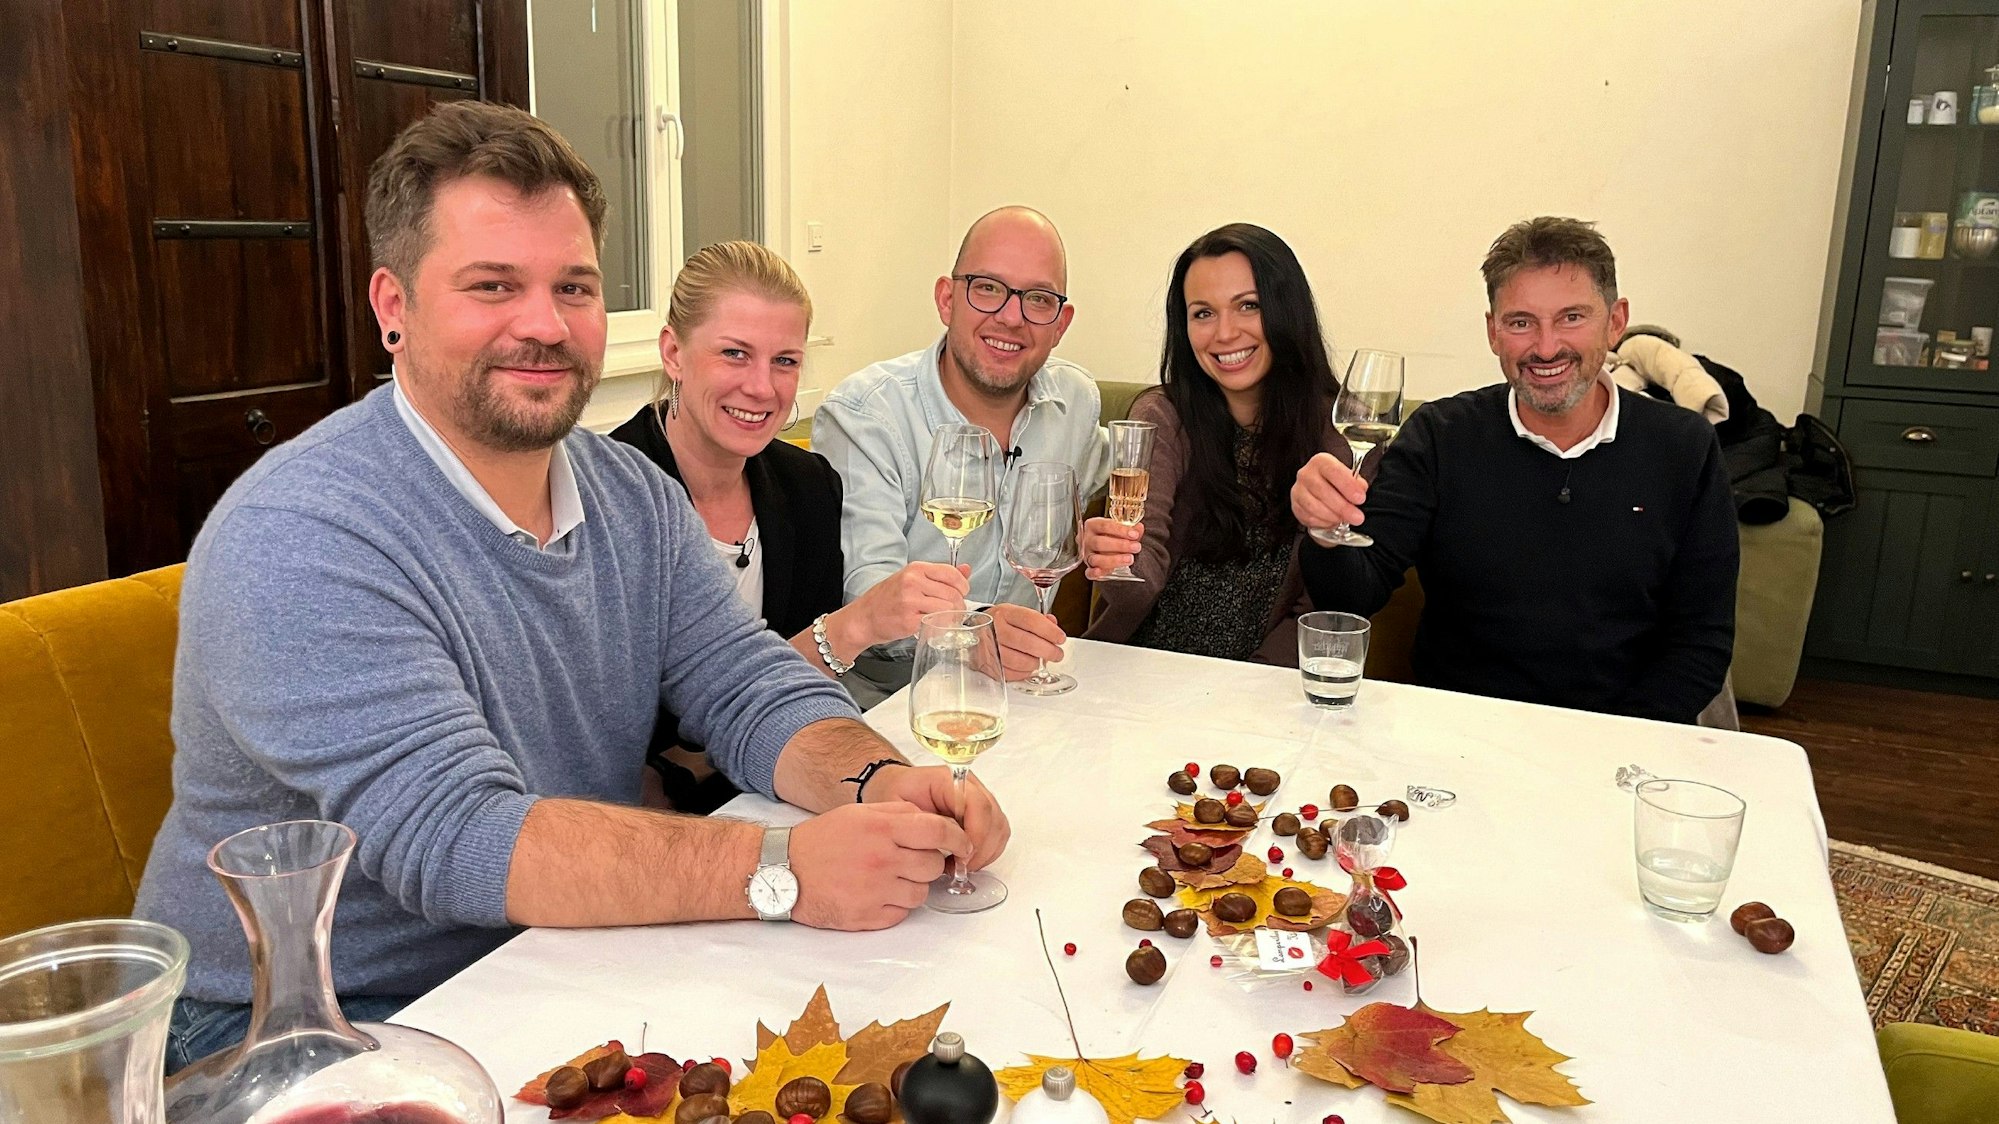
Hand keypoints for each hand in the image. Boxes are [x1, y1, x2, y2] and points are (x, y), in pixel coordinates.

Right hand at [787, 801, 967, 930]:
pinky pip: (902, 913)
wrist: (783, 871)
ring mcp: (875, 891)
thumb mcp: (860, 813)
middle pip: (934, 865)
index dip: (958, 839)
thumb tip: (934, 824)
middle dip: (930, 862)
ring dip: (913, 885)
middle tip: (912, 860)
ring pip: (922, 893)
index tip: (963, 844)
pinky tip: (877, 893)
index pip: (938, 833)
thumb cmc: (822, 840)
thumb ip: (899, 814)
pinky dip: (896, 905)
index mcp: (882, 828)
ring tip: (889, 877)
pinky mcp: (868, 916)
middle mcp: (882, 859)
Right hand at [836, 562, 971, 651]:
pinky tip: (935, 626)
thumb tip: (967, 569)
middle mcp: (913, 582)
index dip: (963, 585)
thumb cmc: (887, 599)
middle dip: (960, 604)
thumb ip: (940, 575)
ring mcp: (910, 601)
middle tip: (956, 611)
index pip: (951, 573)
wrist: (864, 618)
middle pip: (952, 593)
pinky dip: (941, 625)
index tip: (963, 593)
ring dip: (953, 616)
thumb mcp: (912, 579)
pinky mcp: (909, 620)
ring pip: (947, 608)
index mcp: (916, 568)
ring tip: (947, 620)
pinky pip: (936, 622)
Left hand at [865, 763, 1009, 869]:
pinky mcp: (980, 813)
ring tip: (959, 865)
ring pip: (999, 828)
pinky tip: (963, 861)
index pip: (978, 805)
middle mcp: (969, 786)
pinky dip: (986, 853)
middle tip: (959, 867)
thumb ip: (921, 824)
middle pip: (994, 818)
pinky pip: (997, 834)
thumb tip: (948, 845)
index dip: (976, 836)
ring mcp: (978, 798)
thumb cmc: (890, 794)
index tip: (961, 858)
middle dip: (981, 850)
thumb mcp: (894, 807)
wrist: (891, 787)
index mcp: (948, 779)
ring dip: (985, 853)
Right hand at [987, 603, 1065, 680]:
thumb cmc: (999, 623)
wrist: (974, 632)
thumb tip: (1053, 625)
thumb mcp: (1016, 614)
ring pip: (1019, 661)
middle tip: (1057, 654)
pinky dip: (1024, 672)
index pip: (1031, 621)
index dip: (1050, 631)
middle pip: (1027, 643)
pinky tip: (1028, 667)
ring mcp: (990, 648)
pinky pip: (1010, 673)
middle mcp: (995, 629)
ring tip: (1040, 660)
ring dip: (1035, 662)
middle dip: (1048, 651)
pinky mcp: (988, 664)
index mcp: (1005, 613)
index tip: (1060, 638)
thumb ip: (1037, 619)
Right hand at [1081, 516, 1140, 579]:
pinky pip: (1089, 572)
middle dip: (1120, 545)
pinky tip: (1100, 571)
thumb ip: (1130, 529)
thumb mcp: (1121, 530)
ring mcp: (1086, 555)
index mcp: (1093, 525)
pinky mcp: (1089, 568)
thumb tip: (1138, 528)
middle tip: (1136, 547)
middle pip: (1100, 542)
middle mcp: (1087, 540)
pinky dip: (1094, 573)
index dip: (1120, 530)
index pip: (1105, 526)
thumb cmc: (1112, 536)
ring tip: (1129, 559)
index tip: (1135, 535)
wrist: (1107, 547)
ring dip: (1113, 559)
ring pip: (1096, 558)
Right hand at [1291, 452, 1368, 537]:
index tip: (1360, 498)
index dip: (1348, 486)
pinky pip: (1308, 517)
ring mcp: (1298, 490)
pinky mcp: (1295, 506)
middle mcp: (1306, 474)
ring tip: (1345, 520)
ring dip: (1333, 516)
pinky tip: (1333, 521)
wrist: (1323, 489)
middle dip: (1342, 507)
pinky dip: (1323, 522)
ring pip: (1313, 506)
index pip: (1333, 471)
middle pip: (1322, 491)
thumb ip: (1357, 483)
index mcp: (1321, 462)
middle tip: (1357, 517)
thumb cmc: (1337, 482)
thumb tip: (1360, 490)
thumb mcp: (1350, 478)